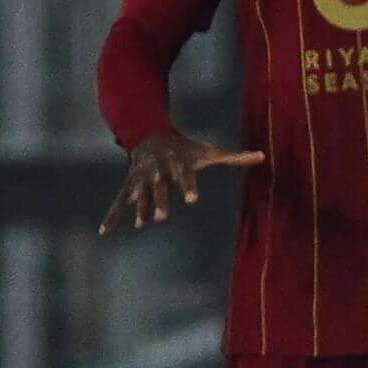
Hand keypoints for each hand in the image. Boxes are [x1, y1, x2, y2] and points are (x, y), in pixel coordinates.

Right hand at [98, 128, 261, 233]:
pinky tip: (105, 232)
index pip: (185, 177)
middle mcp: (158, 172)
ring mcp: (142, 179)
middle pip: (159, 188)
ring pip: (140, 196)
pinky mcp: (130, 186)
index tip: (192, 199)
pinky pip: (119, 203)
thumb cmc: (186, 149)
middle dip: (160, 201)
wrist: (152, 136)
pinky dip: (112, 216)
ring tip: (142, 225)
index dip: (188, 187)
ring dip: (140, 209)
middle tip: (163, 217)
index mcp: (178, 164)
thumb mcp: (209, 151)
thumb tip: (263, 156)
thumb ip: (234, 158)